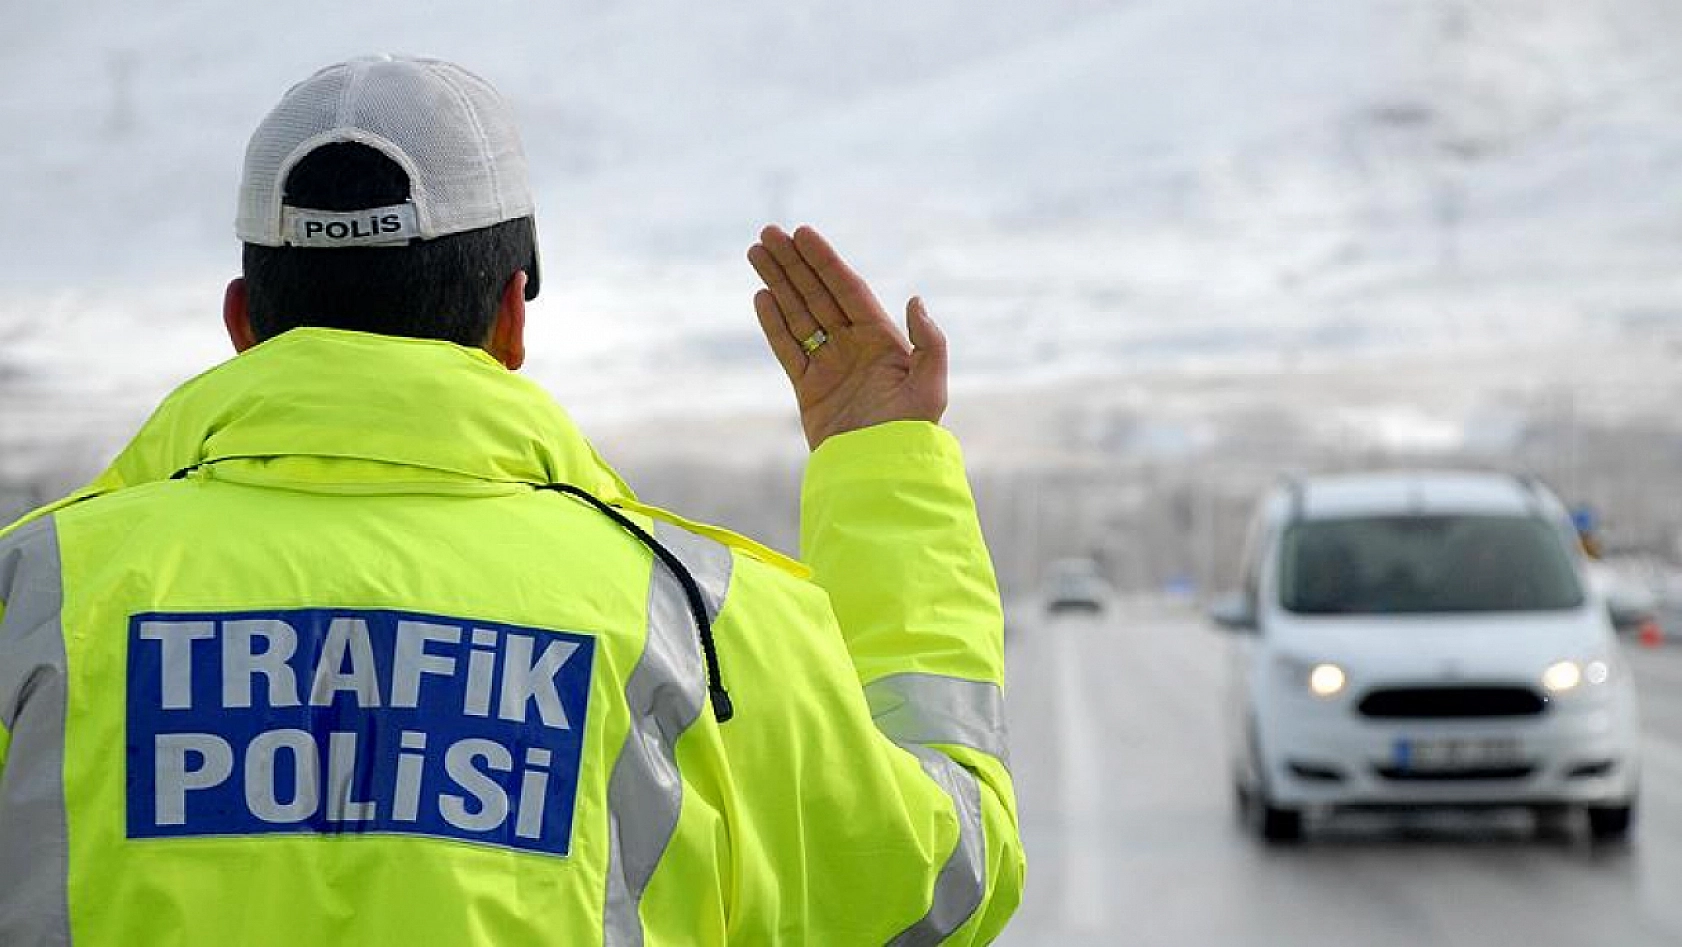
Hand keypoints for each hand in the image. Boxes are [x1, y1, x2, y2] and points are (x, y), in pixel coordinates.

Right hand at [747, 225, 947, 450]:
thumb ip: (930, 342)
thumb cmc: (909, 433)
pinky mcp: (808, 389)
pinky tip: (761, 296)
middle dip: (793, 263)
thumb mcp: (930, 386)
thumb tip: (915, 300)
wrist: (877, 474)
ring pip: (798, 315)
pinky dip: (773, 323)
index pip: (848, 290)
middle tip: (768, 232)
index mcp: (883, 340)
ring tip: (756, 253)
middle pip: (818, 294)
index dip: (825, 261)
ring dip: (778, 283)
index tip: (803, 234)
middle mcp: (855, 347)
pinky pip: (787, 348)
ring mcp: (830, 366)